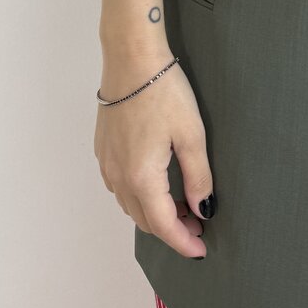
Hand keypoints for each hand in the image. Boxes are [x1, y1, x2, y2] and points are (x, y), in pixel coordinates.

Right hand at [94, 51, 213, 258]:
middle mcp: (118, 176)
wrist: (131, 57)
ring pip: (130, 205)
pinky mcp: (103, 149)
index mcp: (142, 177)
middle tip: (198, 226)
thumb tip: (203, 208)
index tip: (202, 249)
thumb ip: (198, 176)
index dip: (184, 242)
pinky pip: (120, 186)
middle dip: (172, 230)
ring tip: (183, 206)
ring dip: (155, 213)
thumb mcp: (192, 134)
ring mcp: (107, 163)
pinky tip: (157, 184)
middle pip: (145, 220)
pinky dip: (139, 196)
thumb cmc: (163, 90)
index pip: (164, 225)